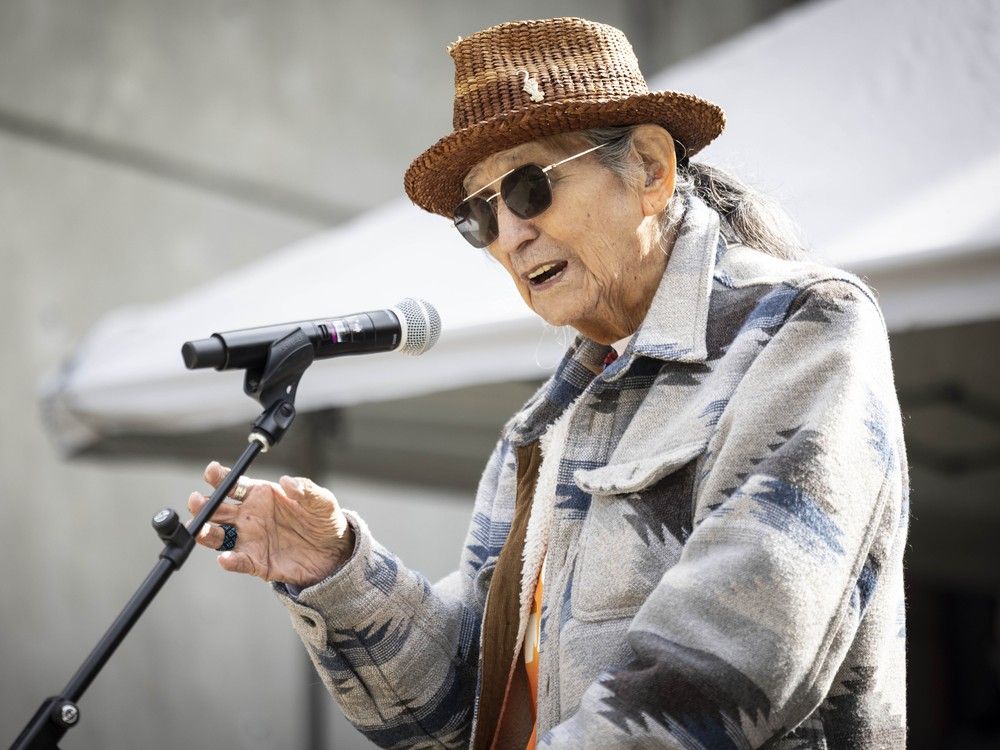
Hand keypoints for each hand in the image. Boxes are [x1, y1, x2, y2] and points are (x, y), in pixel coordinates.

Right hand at [187, 461, 354, 586]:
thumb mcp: (321, 501)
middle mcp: (249, 516)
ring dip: (207, 533)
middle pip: (218, 509)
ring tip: (201, 529)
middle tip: (196, 501)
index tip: (211, 471)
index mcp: (261, 495)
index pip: (234, 484)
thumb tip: (288, 481)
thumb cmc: (324, 520)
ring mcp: (250, 539)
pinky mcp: (257, 562)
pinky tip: (226, 559)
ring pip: (219, 536)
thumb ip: (306, 489)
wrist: (335, 552)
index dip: (220, 477)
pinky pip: (238, 561)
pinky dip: (230, 561)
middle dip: (203, 504)